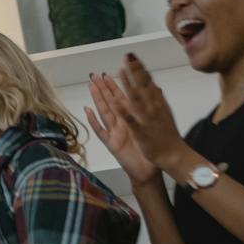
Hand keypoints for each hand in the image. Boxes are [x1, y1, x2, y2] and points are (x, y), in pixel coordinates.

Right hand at [85, 72, 158, 186]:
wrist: (148, 170)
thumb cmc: (150, 151)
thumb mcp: (151, 130)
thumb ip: (150, 112)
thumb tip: (156, 92)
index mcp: (131, 120)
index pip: (122, 99)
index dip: (116, 86)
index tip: (111, 72)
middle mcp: (121, 124)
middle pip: (110, 103)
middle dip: (103, 89)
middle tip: (95, 75)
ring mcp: (115, 133)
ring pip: (105, 112)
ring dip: (98, 99)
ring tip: (91, 86)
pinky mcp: (112, 144)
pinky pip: (101, 131)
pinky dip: (94, 121)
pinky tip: (87, 111)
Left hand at [108, 54, 193, 174]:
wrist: (174, 154)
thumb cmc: (167, 134)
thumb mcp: (165, 113)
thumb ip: (158, 100)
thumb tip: (155, 86)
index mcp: (157, 103)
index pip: (147, 82)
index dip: (139, 69)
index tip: (132, 56)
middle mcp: (153, 108)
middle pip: (142, 86)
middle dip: (134, 71)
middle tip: (127, 56)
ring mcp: (146, 118)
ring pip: (136, 99)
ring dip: (128, 84)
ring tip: (120, 71)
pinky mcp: (140, 131)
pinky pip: (131, 119)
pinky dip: (124, 110)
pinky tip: (116, 101)